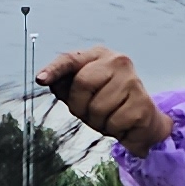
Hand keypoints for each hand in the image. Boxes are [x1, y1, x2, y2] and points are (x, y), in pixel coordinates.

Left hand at [37, 46, 168, 152]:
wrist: (143, 120)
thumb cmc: (108, 104)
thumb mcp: (83, 94)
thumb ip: (64, 85)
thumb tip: (45, 79)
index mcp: (98, 56)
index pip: (70, 59)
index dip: (54, 69)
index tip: (41, 79)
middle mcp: (117, 62)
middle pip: (82, 83)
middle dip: (81, 106)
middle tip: (91, 113)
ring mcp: (132, 80)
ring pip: (98, 107)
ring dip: (99, 121)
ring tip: (109, 117)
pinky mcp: (142, 102)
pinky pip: (114, 122)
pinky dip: (114, 129)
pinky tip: (123, 123)